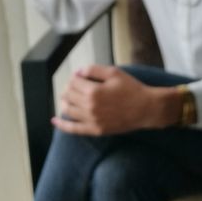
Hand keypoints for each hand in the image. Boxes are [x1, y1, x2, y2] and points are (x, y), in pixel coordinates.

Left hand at [52, 65, 171, 135]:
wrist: (146, 108)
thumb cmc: (132, 88)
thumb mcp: (114, 73)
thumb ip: (94, 70)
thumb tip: (78, 72)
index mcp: (94, 91)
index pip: (74, 82)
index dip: (75, 77)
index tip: (80, 77)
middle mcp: (90, 107)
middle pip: (68, 95)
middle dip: (69, 88)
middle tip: (76, 85)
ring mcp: (92, 120)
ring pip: (68, 110)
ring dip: (65, 101)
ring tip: (68, 97)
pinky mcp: (95, 130)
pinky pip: (74, 129)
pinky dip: (62, 125)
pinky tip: (55, 120)